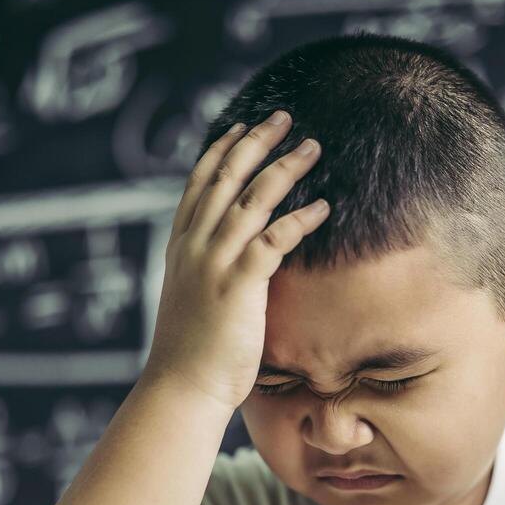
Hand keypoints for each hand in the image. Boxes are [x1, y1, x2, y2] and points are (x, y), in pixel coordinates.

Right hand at [144, 110, 328, 411]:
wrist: (182, 387)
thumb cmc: (193, 354)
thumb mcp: (193, 300)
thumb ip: (209, 272)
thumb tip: (231, 263)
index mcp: (181, 247)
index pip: (200, 185)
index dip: (221, 151)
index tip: (240, 127)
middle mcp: (194, 246)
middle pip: (226, 178)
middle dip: (256, 142)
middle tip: (283, 117)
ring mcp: (214, 263)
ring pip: (251, 199)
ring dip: (284, 168)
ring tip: (312, 147)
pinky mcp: (238, 285)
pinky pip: (274, 240)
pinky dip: (299, 220)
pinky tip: (323, 207)